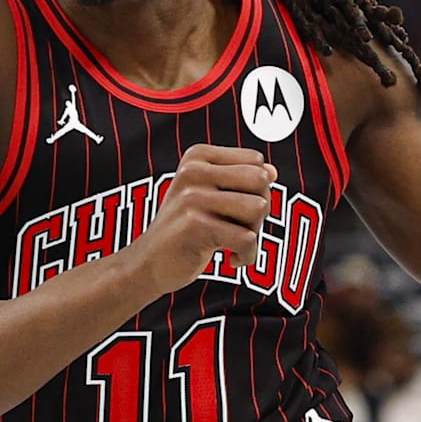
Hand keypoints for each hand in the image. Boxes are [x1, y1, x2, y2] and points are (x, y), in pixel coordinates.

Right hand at [127, 144, 276, 296]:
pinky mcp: (195, 226)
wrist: (148, 264)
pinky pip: (247, 239)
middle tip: (240, 227)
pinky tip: (232, 260)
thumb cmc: (185, 229)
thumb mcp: (209, 196)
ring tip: (234, 243)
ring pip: (257, 208)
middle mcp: (193, 171)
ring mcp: (192, 197)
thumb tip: (273, 171)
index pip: (256, 162)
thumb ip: (240, 180)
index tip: (237, 209)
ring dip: (254, 233)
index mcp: (197, 156)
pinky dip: (247, 255)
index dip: (257, 188)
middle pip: (260, 182)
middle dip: (260, 209)